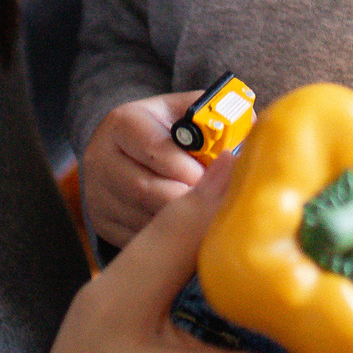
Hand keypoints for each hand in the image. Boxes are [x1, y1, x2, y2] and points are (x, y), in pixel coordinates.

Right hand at [83, 91, 203, 247]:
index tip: (216, 179)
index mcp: (123, 123)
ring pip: (142, 218)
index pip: (156, 149)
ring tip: (209, 221)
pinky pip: (137, 239)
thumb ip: (213, 115)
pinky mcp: (101, 221)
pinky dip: (166, 241)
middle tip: (218, 207)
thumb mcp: (183, 111)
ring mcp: (98, 193)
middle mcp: (101, 157)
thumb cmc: (168, 129)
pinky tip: (189, 236)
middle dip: (188, 201)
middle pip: (147, 190)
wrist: (125, 149)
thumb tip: (254, 130)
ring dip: (179, 225)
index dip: (190, 168)